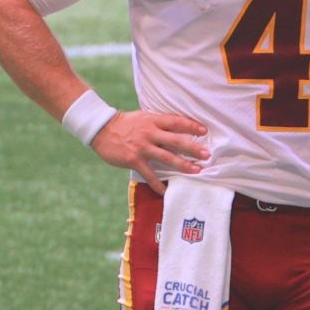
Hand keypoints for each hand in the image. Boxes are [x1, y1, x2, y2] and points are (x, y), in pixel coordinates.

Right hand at [91, 111, 210, 192]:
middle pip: (177, 141)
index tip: (205, 131)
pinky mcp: (134, 159)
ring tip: (196, 170)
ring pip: (167, 157)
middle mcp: (150, 133)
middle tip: (207, 155)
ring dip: (183, 165)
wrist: (101, 129)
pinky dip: (157, 184)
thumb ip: (158, 123)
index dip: (191, 126)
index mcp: (153, 120)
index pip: (177, 122)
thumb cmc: (124, 124)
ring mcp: (142, 147)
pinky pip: (149, 174)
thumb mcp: (143, 118)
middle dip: (193, 148)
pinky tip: (165, 191)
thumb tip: (176, 128)